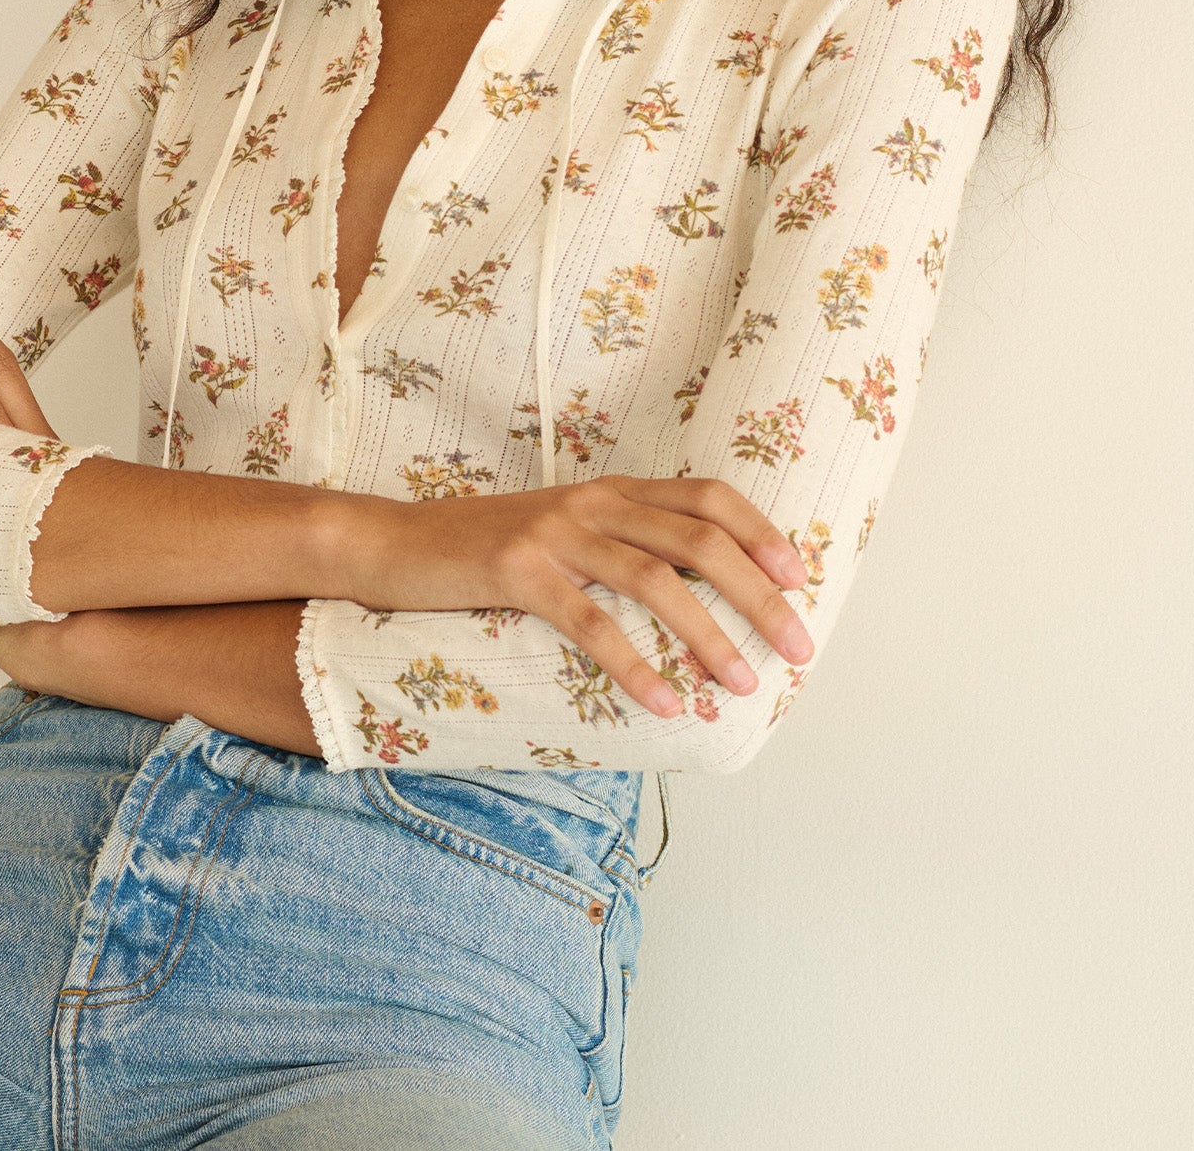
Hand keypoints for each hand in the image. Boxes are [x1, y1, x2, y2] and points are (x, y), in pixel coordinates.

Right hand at [353, 475, 815, 720]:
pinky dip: (633, 665)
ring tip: (741, 684)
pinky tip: (662, 702)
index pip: (707, 496)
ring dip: (709, 635)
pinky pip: (589, 622)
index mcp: (610, 491)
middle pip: (698, 539)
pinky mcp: (515, 570)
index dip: (761, 533)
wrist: (392, 544)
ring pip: (655, 578)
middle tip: (798, 649)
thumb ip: (619, 549)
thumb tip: (696, 603)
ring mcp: (553, 532)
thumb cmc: (482, 553)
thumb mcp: (562, 537)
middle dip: (759, 595)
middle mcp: (591, 502)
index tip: (801, 581)